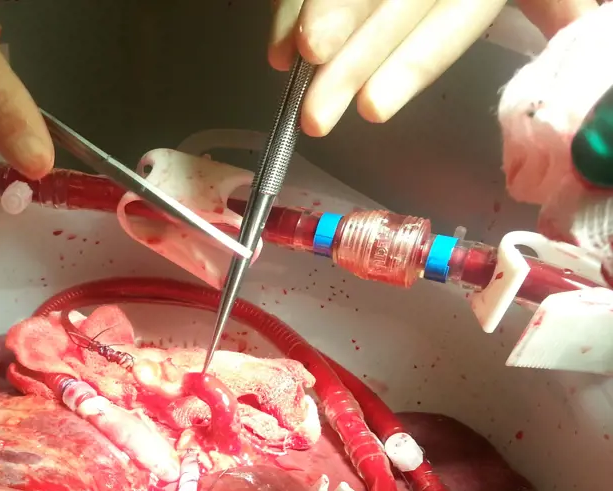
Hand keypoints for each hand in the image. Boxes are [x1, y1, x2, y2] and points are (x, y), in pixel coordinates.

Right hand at [268, 0, 599, 137]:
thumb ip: (554, 0)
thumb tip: (583, 24)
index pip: (445, 23)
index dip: (409, 64)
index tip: (371, 108)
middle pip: (392, 7)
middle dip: (350, 60)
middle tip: (314, 110)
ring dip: (312, 19)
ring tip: (287, 61)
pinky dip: (291, 1)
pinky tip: (278, 39)